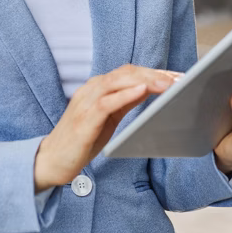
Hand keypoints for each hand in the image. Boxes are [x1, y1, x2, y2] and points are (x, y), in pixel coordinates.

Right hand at [34, 64, 180, 190]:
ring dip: (146, 81)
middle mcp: (91, 89)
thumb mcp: (108, 117)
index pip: (130, 72)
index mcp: (98, 87)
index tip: (178, 77)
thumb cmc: (81, 139)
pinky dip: (126, 94)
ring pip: (118, 82)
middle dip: (155, 74)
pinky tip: (142, 91)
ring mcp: (86, 102)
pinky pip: (107, 102)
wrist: (52, 160)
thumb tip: (149, 89)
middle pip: (127, 73)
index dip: (155, 72)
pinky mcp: (84, 119)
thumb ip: (125, 101)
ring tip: (168, 84)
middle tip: (179, 79)